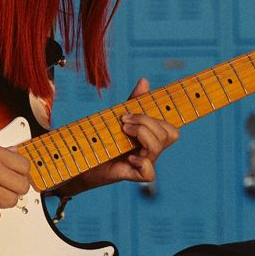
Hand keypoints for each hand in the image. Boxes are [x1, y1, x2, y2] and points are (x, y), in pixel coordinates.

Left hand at [64, 77, 180, 193]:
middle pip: (169, 134)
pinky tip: (129, 157)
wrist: (83, 158)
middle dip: (147, 121)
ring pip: (158, 147)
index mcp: (152, 137)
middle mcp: (152, 150)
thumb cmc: (104, 139)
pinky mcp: (133, 175)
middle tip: (125, 120)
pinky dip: (142, 161)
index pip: (171, 128)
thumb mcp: (119, 117)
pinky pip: (149, 173)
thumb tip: (144, 80)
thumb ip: (134, 102)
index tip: (143, 109)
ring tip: (123, 130)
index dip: (166, 117)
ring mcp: (144, 163)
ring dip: (141, 132)